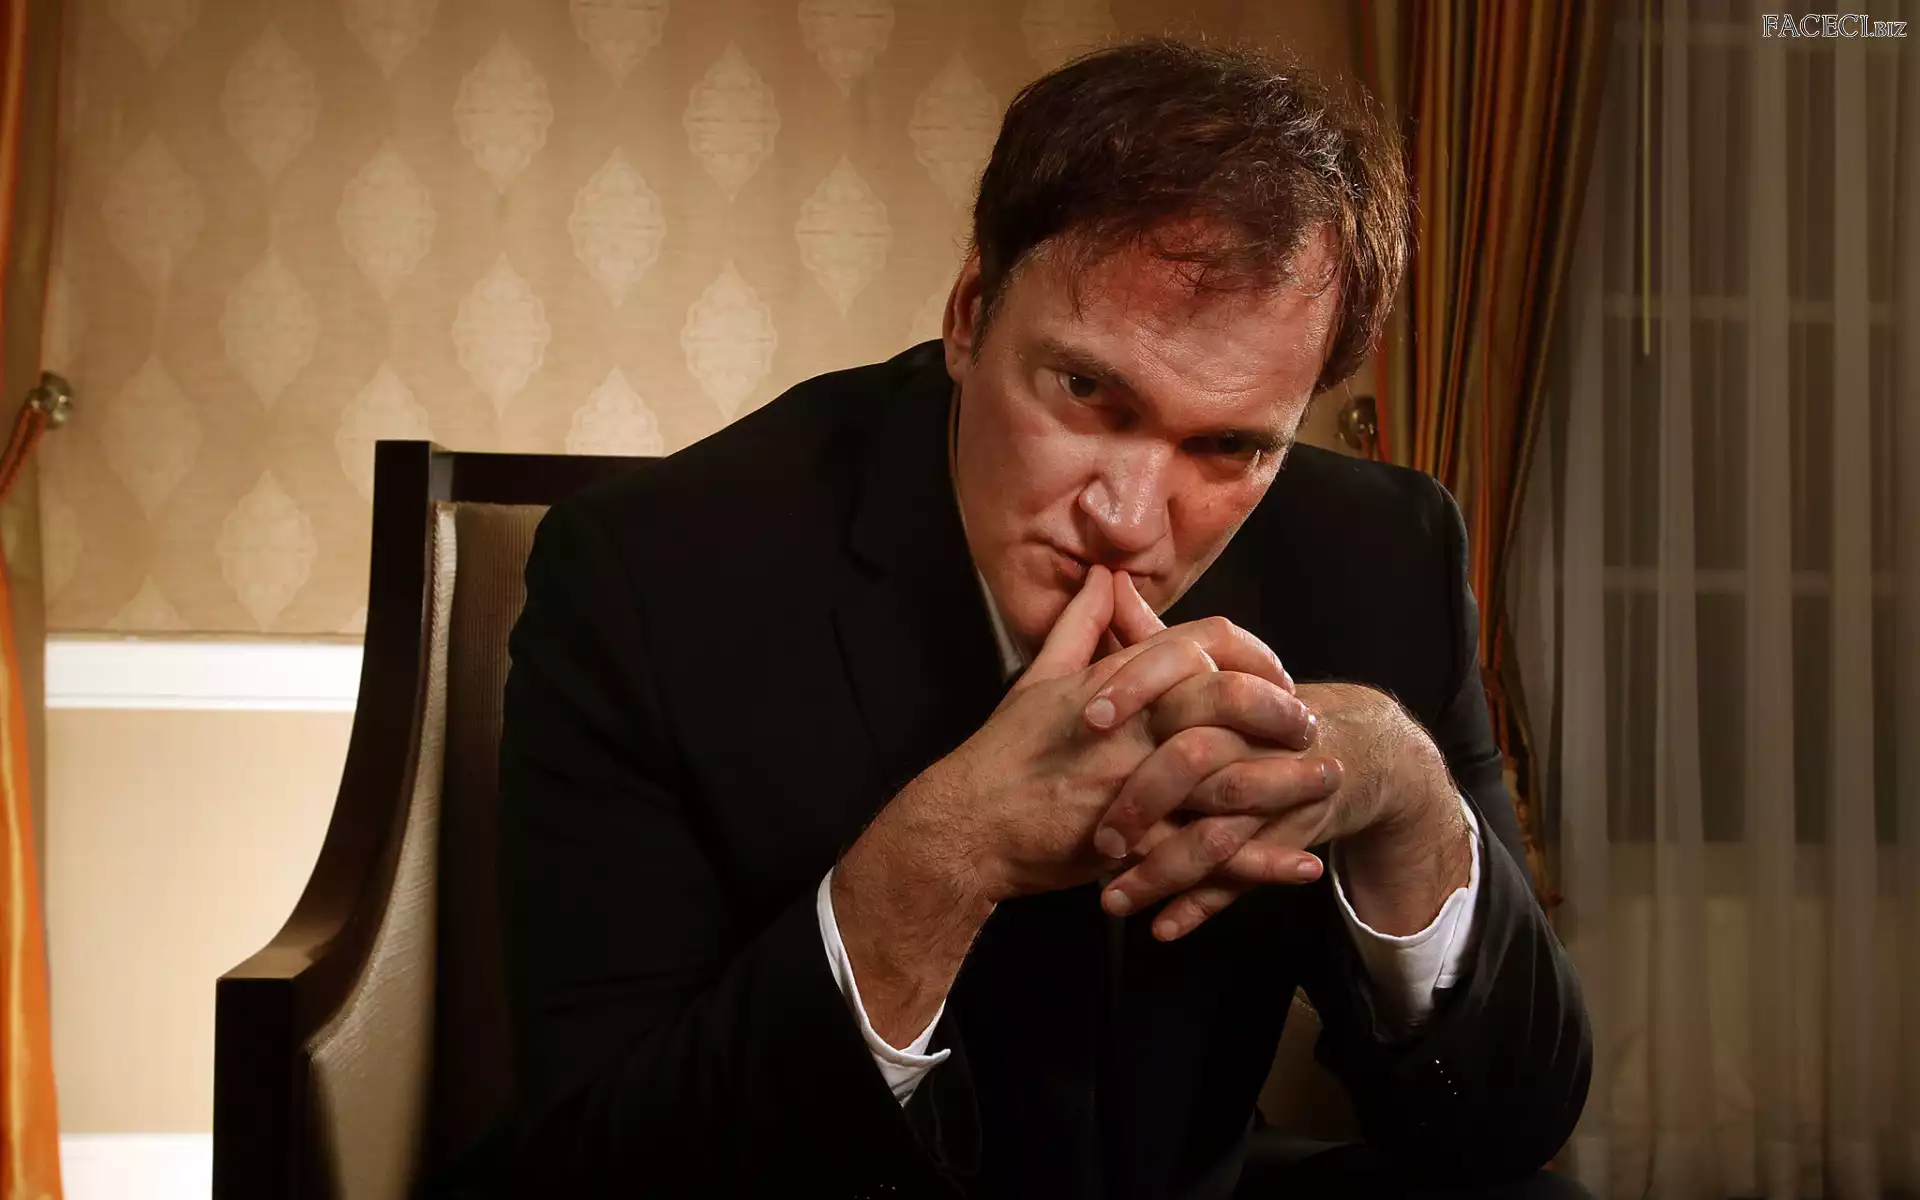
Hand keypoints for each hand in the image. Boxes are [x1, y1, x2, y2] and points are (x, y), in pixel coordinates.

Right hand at [831, 564, 1314, 1043]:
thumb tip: (1104, 577)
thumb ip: (1080, 627)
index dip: (1248, 657)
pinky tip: (1301, 865)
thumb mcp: (1039, 680)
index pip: (1199, 646)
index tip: (1275, 677)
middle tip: (1313, 726)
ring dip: (1287, 782)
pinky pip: (1211, 854)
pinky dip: (1261, 862)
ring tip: (1329, 784)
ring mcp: (1135, 785)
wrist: (967, 826)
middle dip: (1280, 713)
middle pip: (1228, 703)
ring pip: (1230, 777)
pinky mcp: (1134, 845)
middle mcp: (1131, 728)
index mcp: (1116, 683)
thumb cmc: (1003, 754)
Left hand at [1089, 575, 1462, 939]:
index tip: (1087, 718)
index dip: (1135, 692)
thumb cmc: (1263, 708)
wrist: (1359, 749)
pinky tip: (1162, 927)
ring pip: (1216, 836)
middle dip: (1143, 804)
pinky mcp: (1289, 839)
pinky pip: (1244, 878)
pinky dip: (1203, 906)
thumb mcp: (1215, 669)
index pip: (1183, 680)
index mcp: (1230, 688)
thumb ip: (1155, 637)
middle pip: (1198, 767)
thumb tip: (1107, 585)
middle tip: (1094, 838)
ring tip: (1110, 900)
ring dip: (1163, 873)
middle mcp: (1256, 738)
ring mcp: (1276, 792)